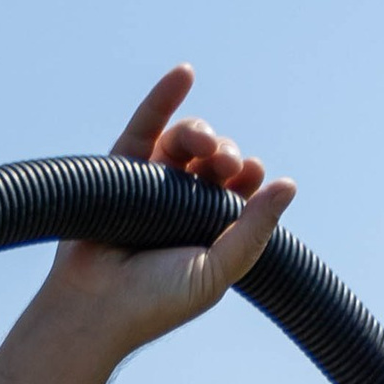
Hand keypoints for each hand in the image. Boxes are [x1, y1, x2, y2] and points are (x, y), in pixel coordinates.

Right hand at [45, 63, 294, 351]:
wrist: (93, 310)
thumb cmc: (155, 302)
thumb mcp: (217, 271)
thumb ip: (253, 232)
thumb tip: (289, 184)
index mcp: (208, 228)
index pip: (239, 188)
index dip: (248, 174)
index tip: (250, 174)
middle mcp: (181, 203)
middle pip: (214, 159)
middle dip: (224, 153)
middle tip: (225, 164)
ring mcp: (150, 184)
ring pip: (183, 142)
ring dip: (199, 132)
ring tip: (202, 144)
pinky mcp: (119, 170)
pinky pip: (144, 126)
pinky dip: (163, 98)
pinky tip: (184, 74)